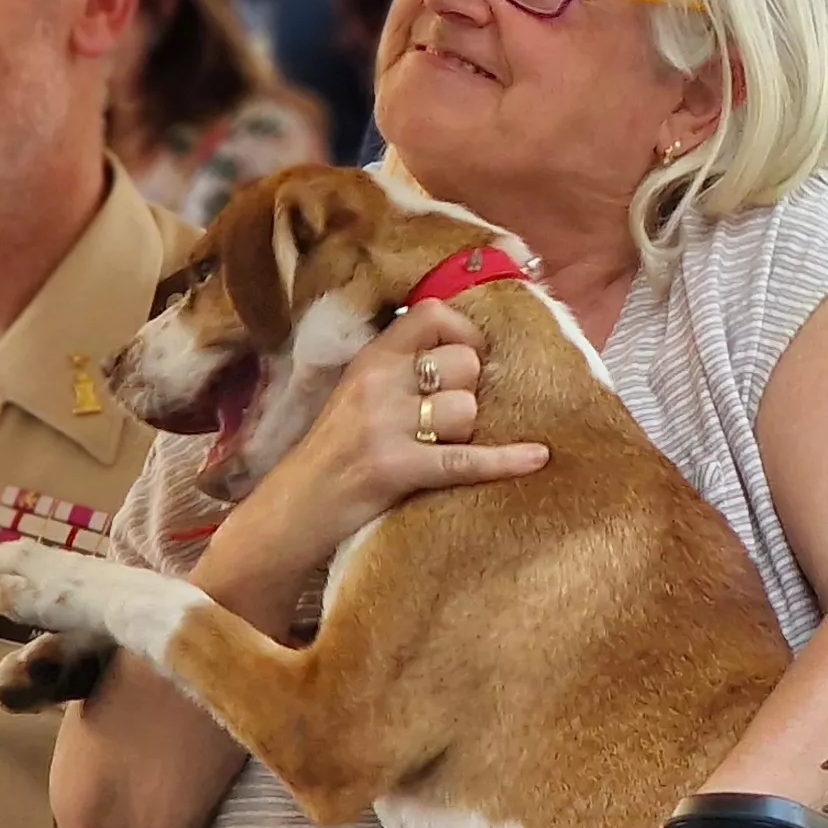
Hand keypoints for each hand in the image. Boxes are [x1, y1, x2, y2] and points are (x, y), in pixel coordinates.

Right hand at [209, 301, 544, 582]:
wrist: (290, 511)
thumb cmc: (335, 453)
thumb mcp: (360, 394)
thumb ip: (404, 368)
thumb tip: (470, 351)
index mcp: (370, 360)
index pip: (434, 315)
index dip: (467, 333)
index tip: (473, 359)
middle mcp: (377, 383)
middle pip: (463, 364)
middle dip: (471, 392)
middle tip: (447, 419)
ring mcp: (385, 425)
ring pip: (467, 410)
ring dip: (467, 432)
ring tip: (438, 449)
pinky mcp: (396, 467)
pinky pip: (467, 458)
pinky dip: (507, 461)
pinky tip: (538, 458)